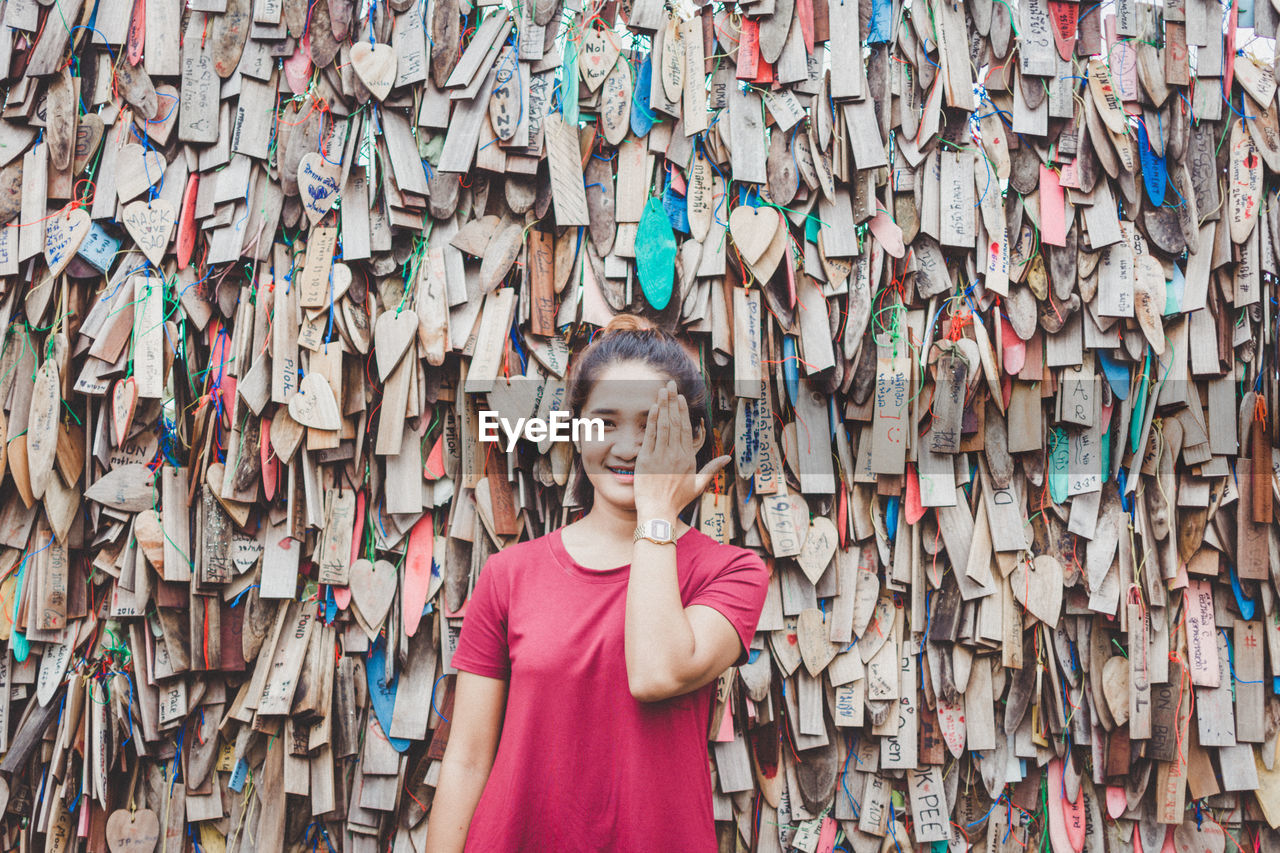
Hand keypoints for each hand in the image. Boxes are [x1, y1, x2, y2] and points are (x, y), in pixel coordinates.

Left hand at [632, 380, 730, 518]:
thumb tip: (728, 458)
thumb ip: (712, 469)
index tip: (680, 397)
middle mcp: (675, 454)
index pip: (685, 429)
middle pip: (674, 422)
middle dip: (672, 402)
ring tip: (662, 390)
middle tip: (670, 384)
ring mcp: (660, 456)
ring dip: (663, 406)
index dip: (682, 411)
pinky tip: (653, 407)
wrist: (658, 512)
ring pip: (663, 426)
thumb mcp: (698, 484)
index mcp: (688, 458)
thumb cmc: (678, 500)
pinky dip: (652, 421)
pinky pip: (650, 436)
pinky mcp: (646, 460)